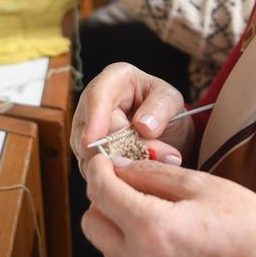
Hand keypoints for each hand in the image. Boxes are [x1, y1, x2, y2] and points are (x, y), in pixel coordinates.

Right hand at [70, 62, 192, 177]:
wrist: (163, 132)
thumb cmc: (163, 109)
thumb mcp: (170, 101)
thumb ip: (161, 108)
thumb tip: (143, 126)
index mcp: (113, 80)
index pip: (97, 96)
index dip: (95, 117)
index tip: (94, 138)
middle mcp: (90, 106)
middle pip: (93, 132)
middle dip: (123, 149)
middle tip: (160, 156)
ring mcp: (85, 134)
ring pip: (91, 156)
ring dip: (123, 166)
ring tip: (156, 164)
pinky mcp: (88, 158)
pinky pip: (96, 172)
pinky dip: (118, 176)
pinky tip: (139, 175)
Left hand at [82, 155, 255, 256]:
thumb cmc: (251, 224)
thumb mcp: (201, 185)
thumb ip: (151, 175)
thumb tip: (119, 167)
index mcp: (151, 227)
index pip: (100, 192)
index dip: (99, 169)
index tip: (105, 160)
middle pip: (92, 225)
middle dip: (104, 201)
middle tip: (131, 186)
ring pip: (109, 250)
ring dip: (121, 227)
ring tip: (158, 213)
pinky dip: (140, 253)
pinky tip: (172, 241)